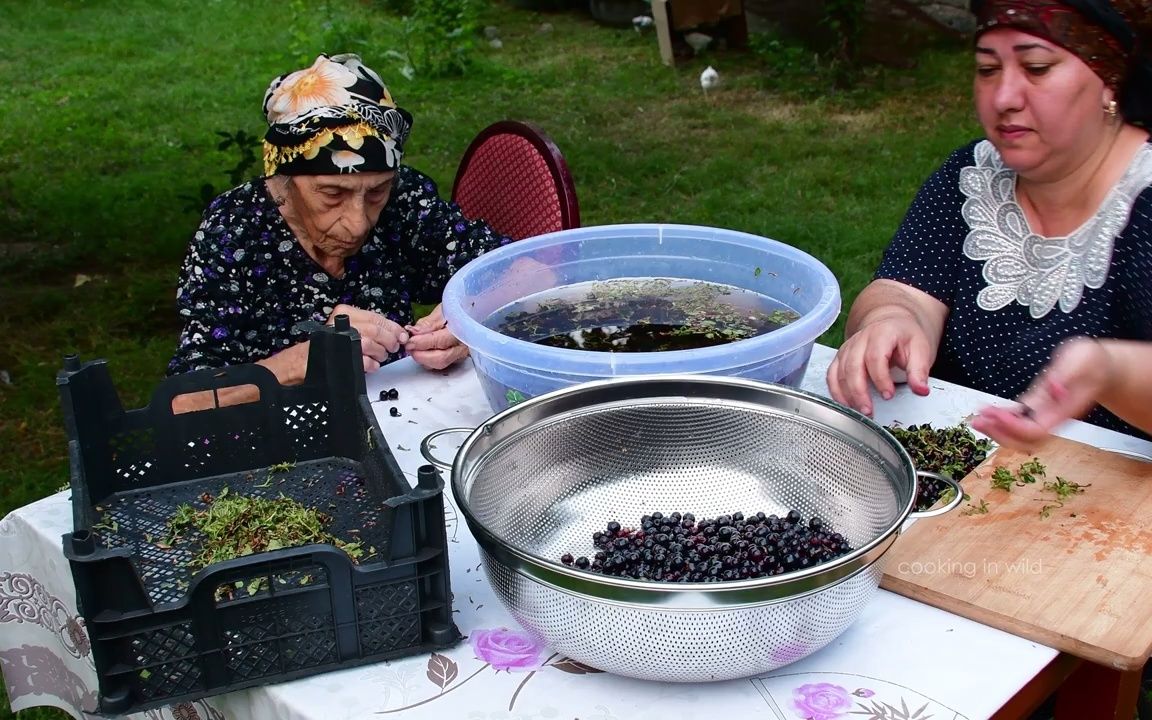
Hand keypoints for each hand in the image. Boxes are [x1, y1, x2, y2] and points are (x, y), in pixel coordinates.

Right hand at [328, 304, 409, 373]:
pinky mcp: (344, 358)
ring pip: (370, 345)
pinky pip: (365, 362)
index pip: (376, 318)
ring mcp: (343, 342)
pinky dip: (373, 364)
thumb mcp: (355, 325)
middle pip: (375, 331)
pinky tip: (373, 364)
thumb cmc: (338, 340)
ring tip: (380, 355)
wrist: (318, 356)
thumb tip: (400, 334)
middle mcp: (344, 325)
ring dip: (381, 353)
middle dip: (389, 341)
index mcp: (346, 313)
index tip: (402, 335)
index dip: (393, 328)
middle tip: (393, 347)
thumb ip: (376, 326)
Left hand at [404, 303, 468, 369]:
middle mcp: (463, 346)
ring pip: (439, 364)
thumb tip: (414, 332)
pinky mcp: (455, 359)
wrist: (468, 315)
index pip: (440, 341)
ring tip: (413, 348)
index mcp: (462, 331)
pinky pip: (439, 364)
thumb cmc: (457, 310)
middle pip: (441, 359)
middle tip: (409, 347)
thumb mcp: (442, 311)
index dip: (422, 342)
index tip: (409, 340)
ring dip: (422, 359)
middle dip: (421, 355)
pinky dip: (427, 360)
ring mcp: (460, 355)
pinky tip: (421, 351)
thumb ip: (428, 323)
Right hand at [826, 309, 933, 415]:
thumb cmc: (904, 337)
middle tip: (869, 410)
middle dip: (859, 391)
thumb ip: (919, 370)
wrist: (891, 324)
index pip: (875, 357)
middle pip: (852, 366)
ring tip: (861, 410)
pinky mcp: (840, 357)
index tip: (888, 395)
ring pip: (839, 372)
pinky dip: (836, 391)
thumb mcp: (920, 349)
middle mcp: (860, 339)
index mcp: (881, 333)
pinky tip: (846, 404)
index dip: (880, 378)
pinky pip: (832, 375)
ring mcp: (848, 348)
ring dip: (847, 394)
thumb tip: (921, 390)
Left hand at [971, 337, 1111, 448]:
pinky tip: (986, 413)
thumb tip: (1053, 387)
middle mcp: (1053, 418)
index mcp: (1064, 410)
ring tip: (977, 420)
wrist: (1101, 369)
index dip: (1014, 427)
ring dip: (997, 431)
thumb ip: (1066, 374)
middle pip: (1026, 439)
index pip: (1037, 430)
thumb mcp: (1082, 359)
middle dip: (1000, 433)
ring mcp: (1045, 415)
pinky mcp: (1037, 408)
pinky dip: (1000, 420)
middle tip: (978, 421)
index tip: (996, 414)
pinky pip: (1017, 422)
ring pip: (1020, 435)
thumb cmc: (1093, 363)